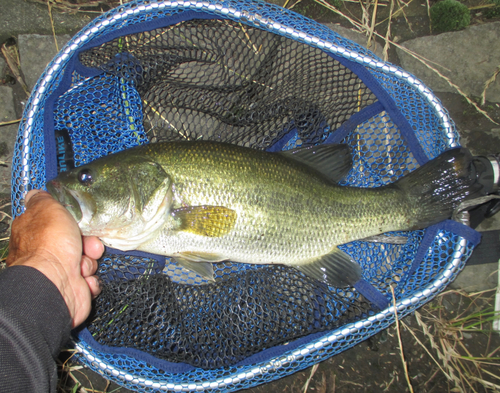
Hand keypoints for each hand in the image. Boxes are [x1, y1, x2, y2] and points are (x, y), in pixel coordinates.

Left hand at [6, 190, 102, 326]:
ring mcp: (58, 272)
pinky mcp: (72, 288)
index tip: (79, 220)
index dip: (72, 220)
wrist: (56, 284)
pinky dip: (90, 280)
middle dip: (88, 242)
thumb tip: (35, 193)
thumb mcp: (48, 209)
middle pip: (76, 241)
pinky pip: (90, 280)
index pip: (58, 222)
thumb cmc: (50, 247)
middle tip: (89, 244)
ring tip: (83, 266)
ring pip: (86, 260)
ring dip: (90, 262)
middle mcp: (45, 253)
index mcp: (35, 233)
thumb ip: (44, 199)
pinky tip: (83, 279)